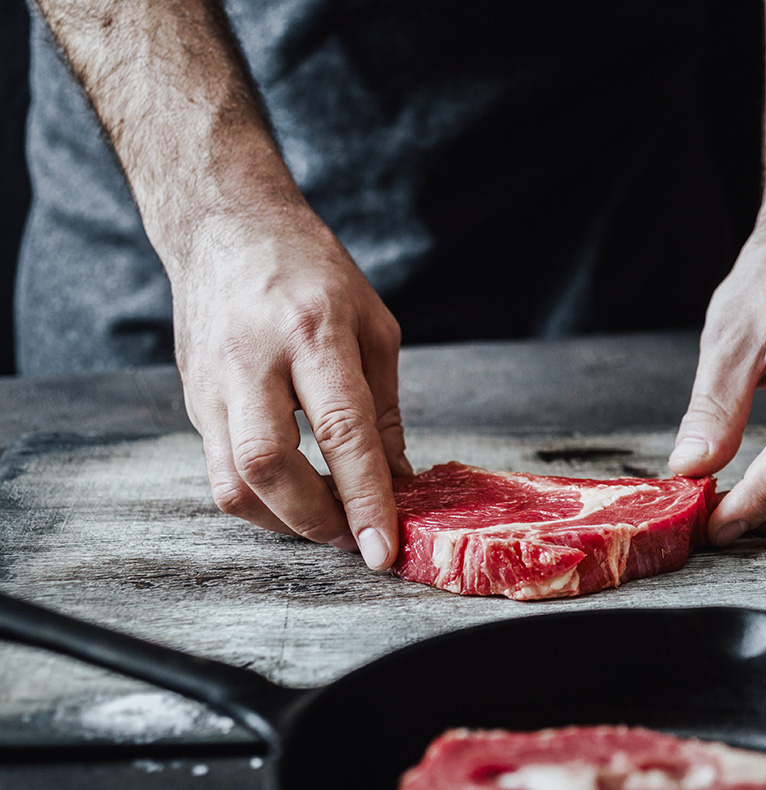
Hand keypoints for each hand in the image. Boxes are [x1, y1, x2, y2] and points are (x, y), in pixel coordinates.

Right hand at [172, 208, 411, 568]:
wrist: (227, 227)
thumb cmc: (311, 270)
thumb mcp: (373, 326)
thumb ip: (384, 410)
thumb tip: (396, 482)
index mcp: (312, 332)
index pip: (342, 431)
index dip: (364, 498)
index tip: (383, 549)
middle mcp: (254, 361)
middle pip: (270, 465)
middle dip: (316, 521)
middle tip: (356, 540)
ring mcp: (214, 384)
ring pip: (232, 483)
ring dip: (284, 522)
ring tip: (329, 524)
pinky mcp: (195, 402)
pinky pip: (220, 472)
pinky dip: (261, 501)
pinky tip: (295, 499)